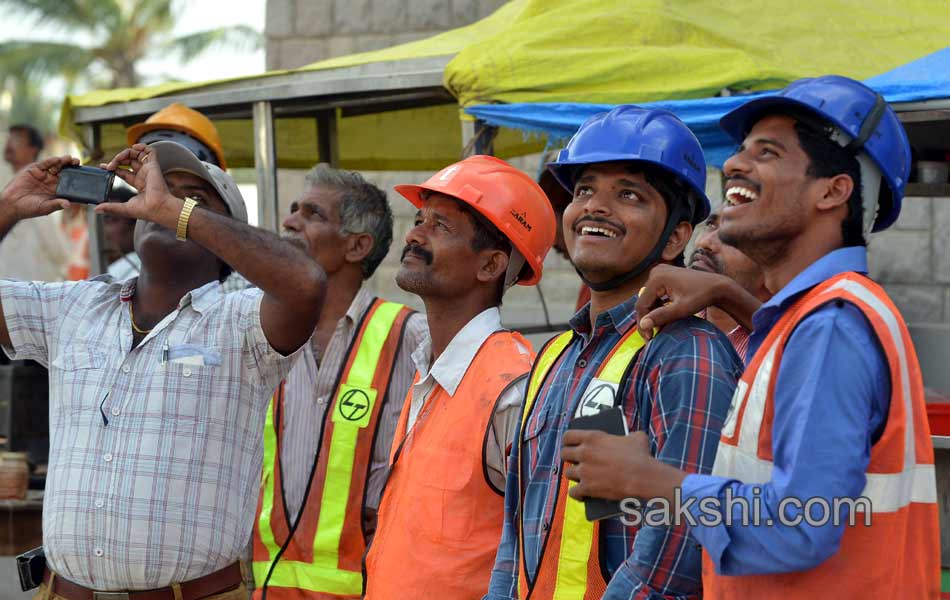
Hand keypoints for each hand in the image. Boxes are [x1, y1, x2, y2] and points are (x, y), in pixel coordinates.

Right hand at [0, 155, 78, 219]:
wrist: (11, 204)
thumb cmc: (30, 209)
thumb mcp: (45, 208)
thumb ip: (57, 204)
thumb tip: (69, 204)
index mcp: (58, 190)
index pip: (71, 183)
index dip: (77, 178)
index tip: (86, 175)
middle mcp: (52, 181)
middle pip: (65, 172)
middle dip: (72, 166)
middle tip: (78, 162)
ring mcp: (44, 175)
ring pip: (56, 166)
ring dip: (63, 161)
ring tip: (69, 159)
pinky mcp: (34, 170)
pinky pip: (44, 164)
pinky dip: (50, 161)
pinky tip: (57, 159)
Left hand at [94, 144, 179, 226]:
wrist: (158, 208)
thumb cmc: (146, 210)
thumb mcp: (124, 208)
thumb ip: (110, 207)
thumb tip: (96, 209)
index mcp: (138, 184)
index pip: (123, 171)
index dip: (113, 167)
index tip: (103, 166)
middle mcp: (143, 175)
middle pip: (129, 160)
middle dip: (117, 159)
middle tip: (110, 166)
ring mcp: (148, 170)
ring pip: (136, 154)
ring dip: (125, 153)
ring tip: (118, 158)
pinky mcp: (153, 166)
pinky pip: (150, 151)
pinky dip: (142, 146)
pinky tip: (134, 147)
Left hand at [561, 430, 684, 501]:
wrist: (644, 478)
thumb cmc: (642, 457)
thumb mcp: (636, 438)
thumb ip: (627, 436)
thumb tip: (629, 438)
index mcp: (592, 437)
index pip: (568, 436)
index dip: (567, 441)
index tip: (569, 445)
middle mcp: (584, 452)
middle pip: (564, 454)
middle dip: (569, 458)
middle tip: (575, 461)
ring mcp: (584, 471)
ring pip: (568, 473)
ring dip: (574, 476)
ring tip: (579, 477)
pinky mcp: (587, 487)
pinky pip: (573, 492)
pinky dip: (577, 494)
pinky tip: (581, 495)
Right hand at [635, 265, 730, 339]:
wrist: (718, 286)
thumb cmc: (702, 297)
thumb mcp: (681, 309)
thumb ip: (661, 316)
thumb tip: (642, 324)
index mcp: (657, 278)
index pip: (641, 305)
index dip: (643, 323)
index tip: (650, 338)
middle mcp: (655, 272)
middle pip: (644, 301)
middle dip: (648, 319)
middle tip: (654, 335)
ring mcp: (660, 272)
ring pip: (649, 299)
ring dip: (653, 314)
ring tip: (661, 328)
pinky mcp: (664, 276)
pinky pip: (656, 294)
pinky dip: (659, 306)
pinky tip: (665, 316)